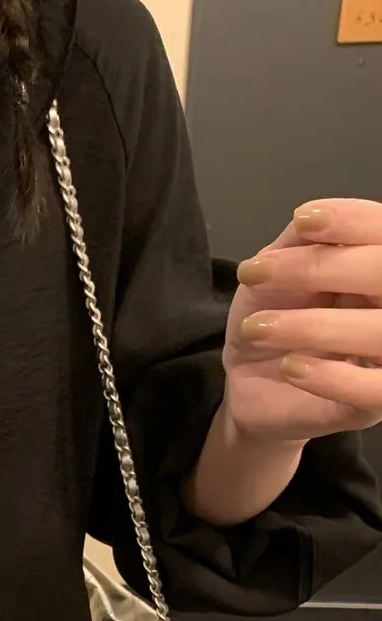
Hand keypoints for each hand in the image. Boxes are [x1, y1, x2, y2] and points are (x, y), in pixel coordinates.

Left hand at [224, 198, 381, 443]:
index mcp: (377, 266)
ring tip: (257, 329)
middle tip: (258, 276)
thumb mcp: (279, 268)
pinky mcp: (372, 405)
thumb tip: (316, 215)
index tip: (305, 220)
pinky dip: (333, 379)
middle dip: (327, 267)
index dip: (354, 221)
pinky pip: (374, 391)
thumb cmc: (276, 316)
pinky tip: (291, 368)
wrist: (252, 383)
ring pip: (381, 333)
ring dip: (315, 326)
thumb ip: (303, 240)